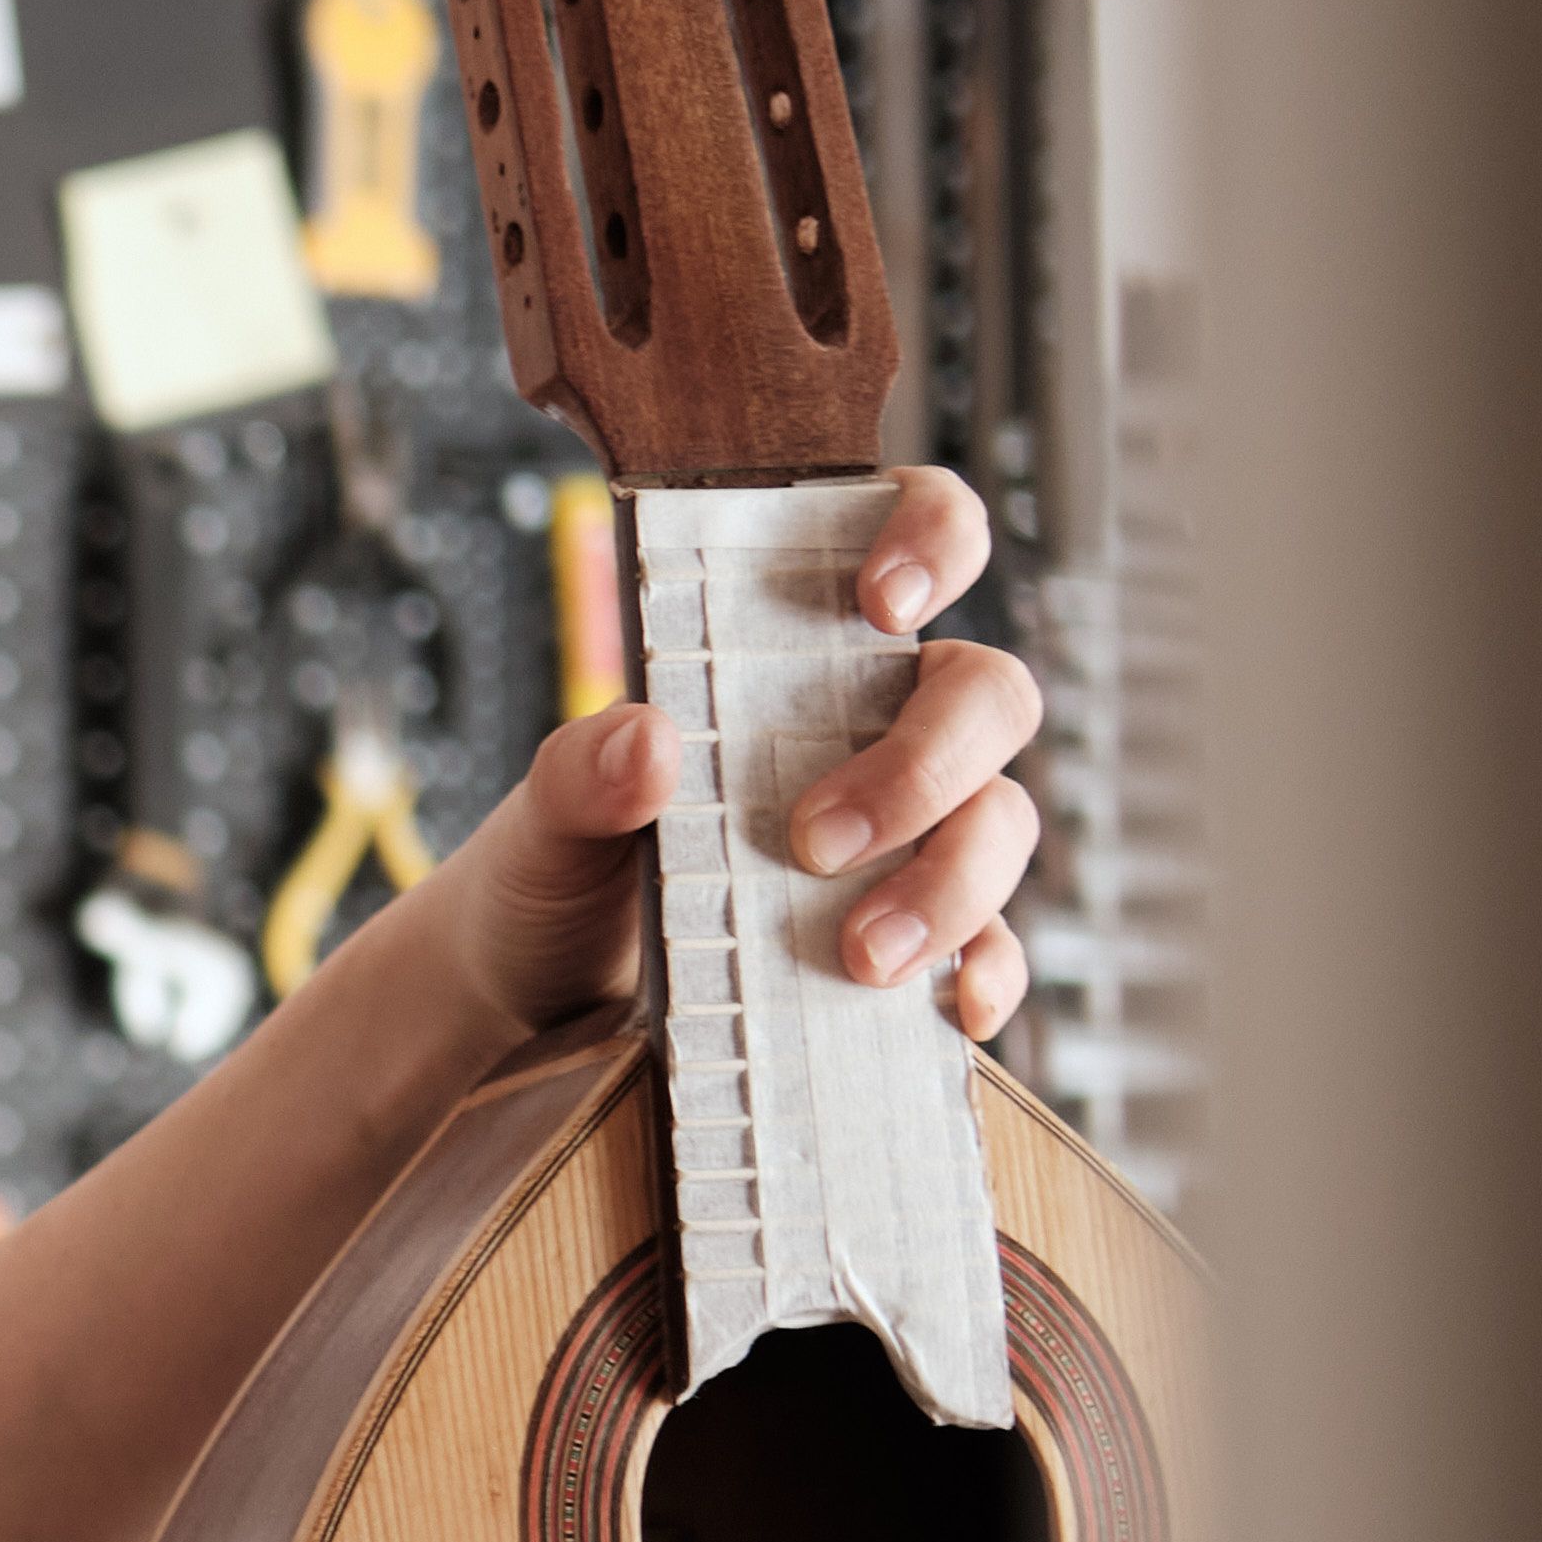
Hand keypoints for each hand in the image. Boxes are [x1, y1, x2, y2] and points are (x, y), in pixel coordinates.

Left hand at [404, 466, 1045, 1041]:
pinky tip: (954, 1004)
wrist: (539, 1001)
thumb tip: (646, 741)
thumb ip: (581, 772)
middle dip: (925, 763)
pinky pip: (995, 944)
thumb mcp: (545, 816)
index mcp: (799, 658)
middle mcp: (875, 731)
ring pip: (1002, 819)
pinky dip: (989, 970)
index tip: (881, 602)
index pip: (915, 540)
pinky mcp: (915, 937)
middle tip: (817, 840)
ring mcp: (908, 835)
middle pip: (985, 695)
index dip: (932, 537)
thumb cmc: (558, 870)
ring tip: (858, 956)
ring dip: (952, 883)